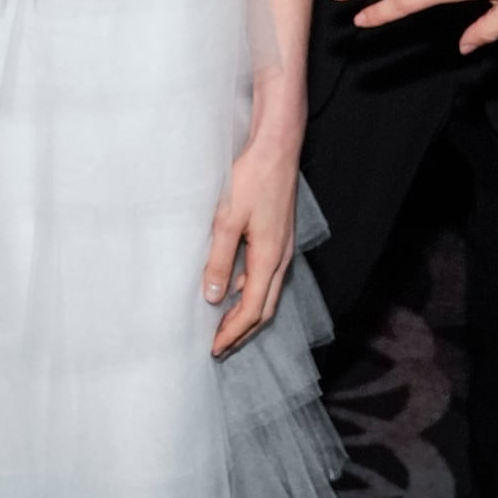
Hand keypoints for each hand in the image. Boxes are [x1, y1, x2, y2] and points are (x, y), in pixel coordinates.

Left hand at [204, 132, 298, 357]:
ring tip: (225, 326)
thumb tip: (215, 298)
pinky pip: (267, 276)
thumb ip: (220, 261)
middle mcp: (282, 259)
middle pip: (265, 309)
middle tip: (220, 348)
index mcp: (270, 259)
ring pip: (267, 294)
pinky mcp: (279, 237)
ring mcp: (283, 248)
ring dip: (247, 314)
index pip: (253, 310)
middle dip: (242, 332)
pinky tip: (234, 290)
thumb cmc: (252, 179)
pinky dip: (251, 293)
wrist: (276, 149)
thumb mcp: (228, 221)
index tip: (214, 349)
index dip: (233, 333)